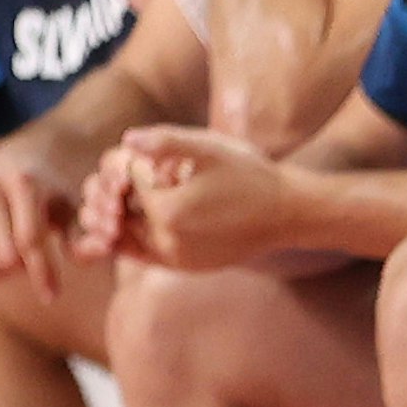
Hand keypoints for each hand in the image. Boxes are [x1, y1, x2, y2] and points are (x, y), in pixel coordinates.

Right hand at [0, 150, 72, 296]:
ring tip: (14, 262)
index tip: (52, 296)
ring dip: (3, 274)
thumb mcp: (66, 208)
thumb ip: (79, 235)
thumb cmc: (44, 196)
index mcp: (22, 183)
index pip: (30, 240)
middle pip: (7, 256)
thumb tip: (87, 259)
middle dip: (23, 271)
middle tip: (30, 266)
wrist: (3, 166)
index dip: (42, 272)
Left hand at [87, 125, 289, 268]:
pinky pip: (143, 253)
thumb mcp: (211, 149)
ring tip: (140, 191)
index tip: (142, 152)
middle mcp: (167, 243)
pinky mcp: (183, 266)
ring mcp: (175, 259)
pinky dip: (132, 234)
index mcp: (169, 211)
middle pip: (118, 210)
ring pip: (125, 235)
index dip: (130, 161)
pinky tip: (145, 213)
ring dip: (122, 213)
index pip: (125, 180)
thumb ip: (166, 141)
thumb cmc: (251, 175)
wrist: (287, 213)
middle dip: (119, 188)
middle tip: (133, 173)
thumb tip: (126, 140)